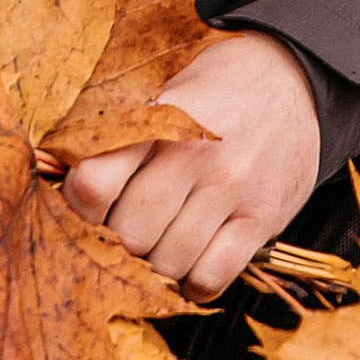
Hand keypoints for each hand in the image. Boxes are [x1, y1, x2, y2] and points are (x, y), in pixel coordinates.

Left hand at [62, 30, 320, 303]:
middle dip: (120, 239)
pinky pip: (212, 277)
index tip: (92, 203)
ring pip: (167, 261)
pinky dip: (193, 282)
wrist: (296, 77)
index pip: (92, 185)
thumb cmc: (216, 87)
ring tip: (163, 238)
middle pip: (128, 234)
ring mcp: (232, 189)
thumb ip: (122, 133)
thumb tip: (64, 178)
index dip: (80, 205)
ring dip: (157, 262)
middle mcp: (194, 157)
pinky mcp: (263, 218)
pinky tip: (191, 262)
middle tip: (131, 224)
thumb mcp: (165, 89)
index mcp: (159, 120)